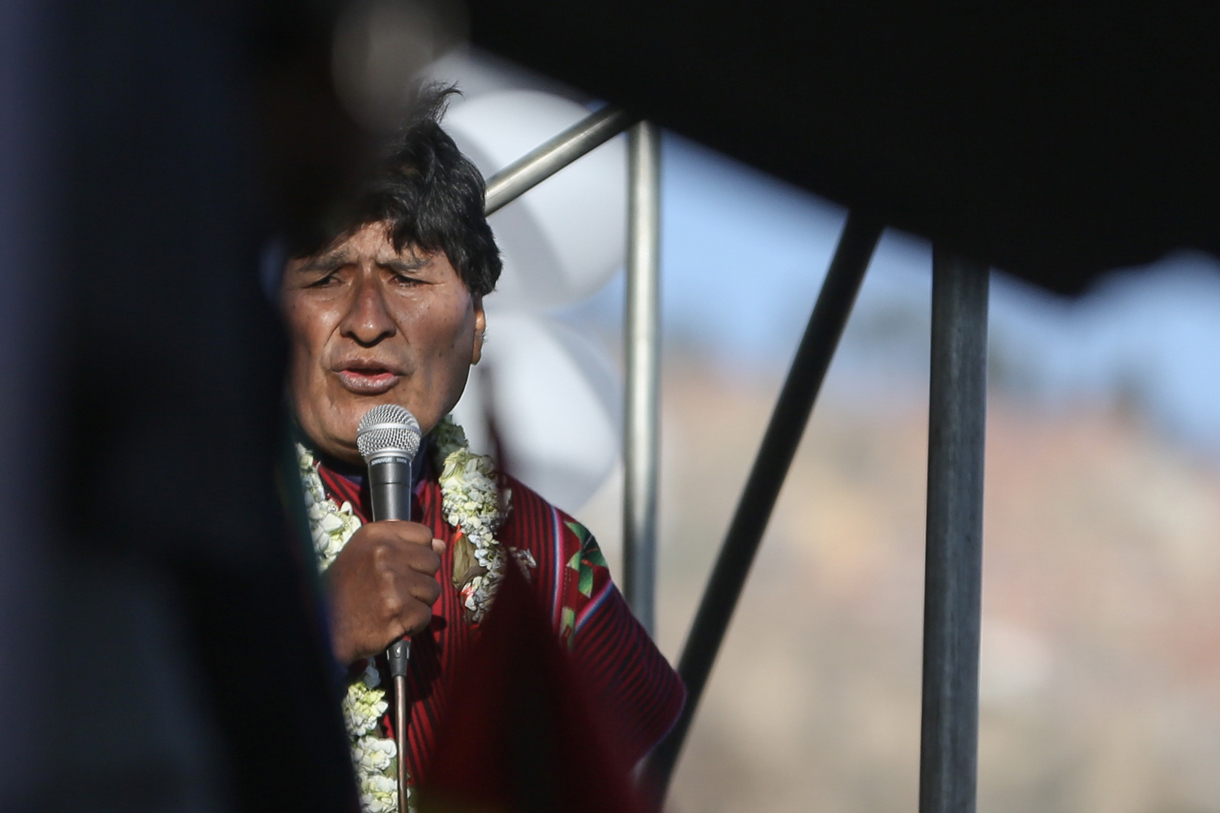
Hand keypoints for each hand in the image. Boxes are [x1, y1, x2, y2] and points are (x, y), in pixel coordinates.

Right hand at [324, 520, 445, 664]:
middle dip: (419, 580)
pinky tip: (392, 622)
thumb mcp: (365, 554)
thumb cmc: (346, 590)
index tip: (402, 566)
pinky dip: (413, 624)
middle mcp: (384, 553)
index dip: (418, 553)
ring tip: (392, 606)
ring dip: (417, 603)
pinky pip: (425, 615)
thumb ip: (403, 544)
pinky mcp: (398, 610)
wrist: (324, 628)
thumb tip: (440, 545)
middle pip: (432, 563)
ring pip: (432, 590)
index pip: (424, 534)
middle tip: (394, 591)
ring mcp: (392, 582)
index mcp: (376, 535)